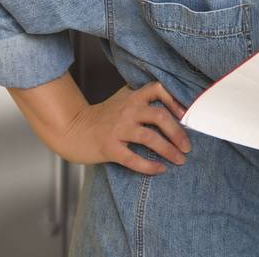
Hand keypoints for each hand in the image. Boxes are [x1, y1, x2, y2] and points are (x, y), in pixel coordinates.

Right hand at [60, 82, 191, 174]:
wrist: (71, 129)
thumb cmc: (102, 117)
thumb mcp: (122, 101)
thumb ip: (143, 101)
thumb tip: (175, 109)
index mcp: (132, 97)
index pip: (158, 89)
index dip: (175, 99)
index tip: (186, 114)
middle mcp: (127, 111)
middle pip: (159, 116)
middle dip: (178, 133)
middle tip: (188, 147)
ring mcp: (117, 129)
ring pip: (150, 138)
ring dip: (169, 150)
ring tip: (180, 160)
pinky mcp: (109, 148)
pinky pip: (133, 158)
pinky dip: (149, 166)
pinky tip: (160, 170)